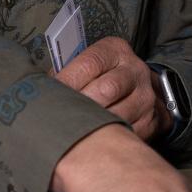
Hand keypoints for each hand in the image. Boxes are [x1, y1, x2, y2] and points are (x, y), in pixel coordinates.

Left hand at [54, 37, 169, 140]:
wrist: (136, 90)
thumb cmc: (100, 77)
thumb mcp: (87, 65)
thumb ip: (67, 73)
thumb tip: (40, 90)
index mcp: (115, 51)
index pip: (89, 63)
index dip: (67, 81)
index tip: (50, 96)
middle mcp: (135, 70)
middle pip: (105, 90)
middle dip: (80, 106)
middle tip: (61, 117)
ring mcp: (145, 97)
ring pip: (116, 115)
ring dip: (91, 126)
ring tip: (73, 130)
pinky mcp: (151, 121)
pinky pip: (125, 133)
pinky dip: (106, 139)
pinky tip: (91, 140)